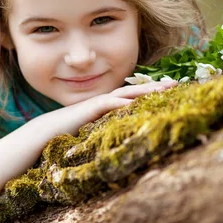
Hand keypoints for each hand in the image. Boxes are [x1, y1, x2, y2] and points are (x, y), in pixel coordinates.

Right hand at [61, 80, 177, 135]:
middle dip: (154, 87)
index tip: (170, 91)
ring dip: (143, 91)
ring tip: (162, 90)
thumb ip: (108, 131)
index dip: (151, 93)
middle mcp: (105, 101)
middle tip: (176, 83)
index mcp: (108, 107)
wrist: (46, 132)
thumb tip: (126, 139)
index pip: (133, 97)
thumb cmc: (68, 134)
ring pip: (124, 94)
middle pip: (134, 91)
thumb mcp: (94, 133)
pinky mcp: (89, 108)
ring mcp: (97, 103)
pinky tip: (134, 104)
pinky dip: (121, 103)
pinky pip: (108, 103)